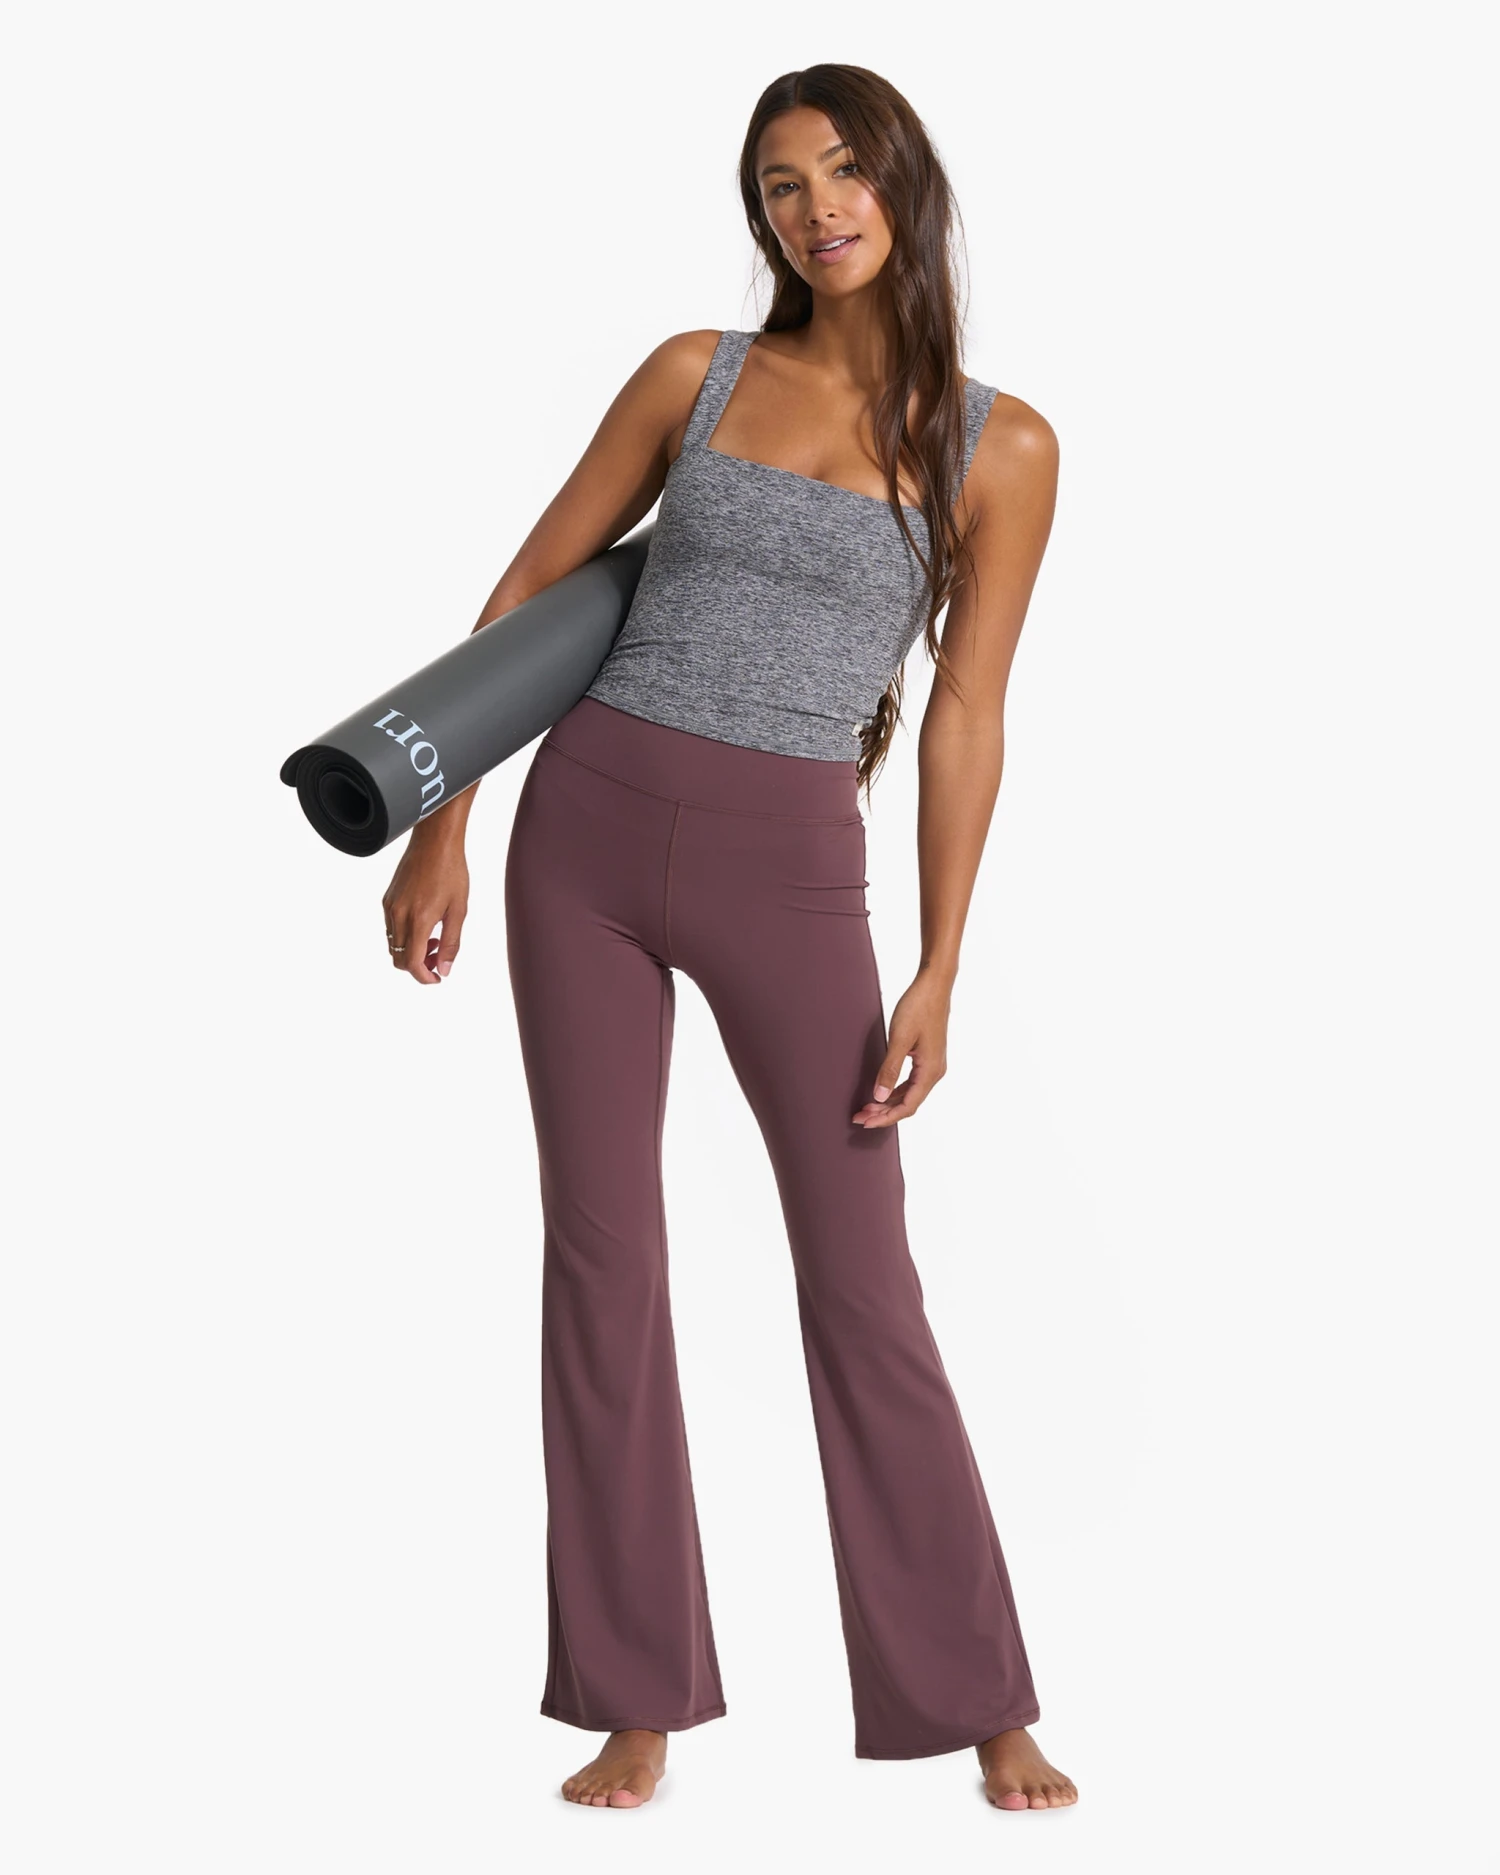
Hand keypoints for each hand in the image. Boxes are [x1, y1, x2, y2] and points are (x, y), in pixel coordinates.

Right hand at [381, 826, 468, 984]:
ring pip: (393, 945)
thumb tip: (444, 969)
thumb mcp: (459, 910)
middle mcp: (399, 915)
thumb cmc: (451, 871)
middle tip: (438, 958)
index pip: (412, 963)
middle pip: (399, 959)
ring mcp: (390, 907)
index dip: (424, 977)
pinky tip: (424, 925)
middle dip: (418, 966)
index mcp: (419, 919)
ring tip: (434, 940)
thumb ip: (451, 943)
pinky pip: (391, 929)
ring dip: (411, 952)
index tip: (437, 978)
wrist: (435, 841)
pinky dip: (405, 937)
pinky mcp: (387, 899)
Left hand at [851, 969, 951, 1127]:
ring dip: (888, 1102)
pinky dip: (895, 1089)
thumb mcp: (900, 1039)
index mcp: (930, 1071)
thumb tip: (879, 1097)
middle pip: (908, 1103)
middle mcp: (935, 1072)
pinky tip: (881, 1090)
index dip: (886, 1117)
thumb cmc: (918, 1007)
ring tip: (866, 1107)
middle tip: (859, 1116)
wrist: (934, 985)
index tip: (865, 1121)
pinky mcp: (927, 1056)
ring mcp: (932, 1064)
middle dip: (883, 1112)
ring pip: (909, 1093)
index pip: (907, 1106)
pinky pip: (911, 1081)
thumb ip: (889, 1069)